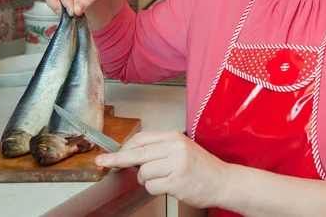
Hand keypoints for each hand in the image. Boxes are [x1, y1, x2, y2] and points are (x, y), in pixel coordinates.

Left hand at [94, 130, 229, 208]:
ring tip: (164, 179)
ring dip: (147, 180)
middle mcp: (173, 147)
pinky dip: (156, 189)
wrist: (222, 180)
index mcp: (173, 137)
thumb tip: (130, 155)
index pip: (140, 139)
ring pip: (143, 174)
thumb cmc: (200, 166)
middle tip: (103, 162)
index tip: (108, 155)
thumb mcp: (180, 148)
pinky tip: (169, 186)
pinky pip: (152, 187)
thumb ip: (158, 149)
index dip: (122, 148)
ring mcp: (175, 164)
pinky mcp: (176, 181)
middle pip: (136, 154)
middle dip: (117, 160)